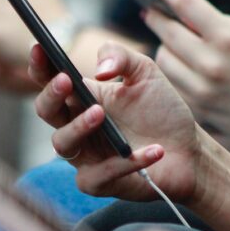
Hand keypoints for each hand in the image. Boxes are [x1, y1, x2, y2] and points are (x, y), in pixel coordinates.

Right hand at [28, 40, 201, 201]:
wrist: (190, 150)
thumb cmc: (162, 111)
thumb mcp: (146, 73)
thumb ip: (121, 56)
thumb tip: (99, 68)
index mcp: (82, 98)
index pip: (51, 80)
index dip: (40, 65)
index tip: (39, 48)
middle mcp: (77, 126)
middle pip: (46, 111)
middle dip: (51, 95)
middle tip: (65, 81)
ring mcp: (86, 156)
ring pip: (63, 143)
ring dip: (78, 127)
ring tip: (100, 113)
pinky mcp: (100, 182)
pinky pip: (100, 174)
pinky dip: (126, 162)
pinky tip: (155, 150)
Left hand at [142, 0, 229, 198]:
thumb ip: (224, 23)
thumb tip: (187, 14)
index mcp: (229, 39)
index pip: (185, 4)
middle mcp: (211, 64)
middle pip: (166, 31)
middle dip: (155, 16)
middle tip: (148, 9)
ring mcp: (200, 89)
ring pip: (162, 58)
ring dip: (163, 45)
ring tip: (170, 39)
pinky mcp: (194, 108)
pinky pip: (170, 81)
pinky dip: (172, 69)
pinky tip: (180, 63)